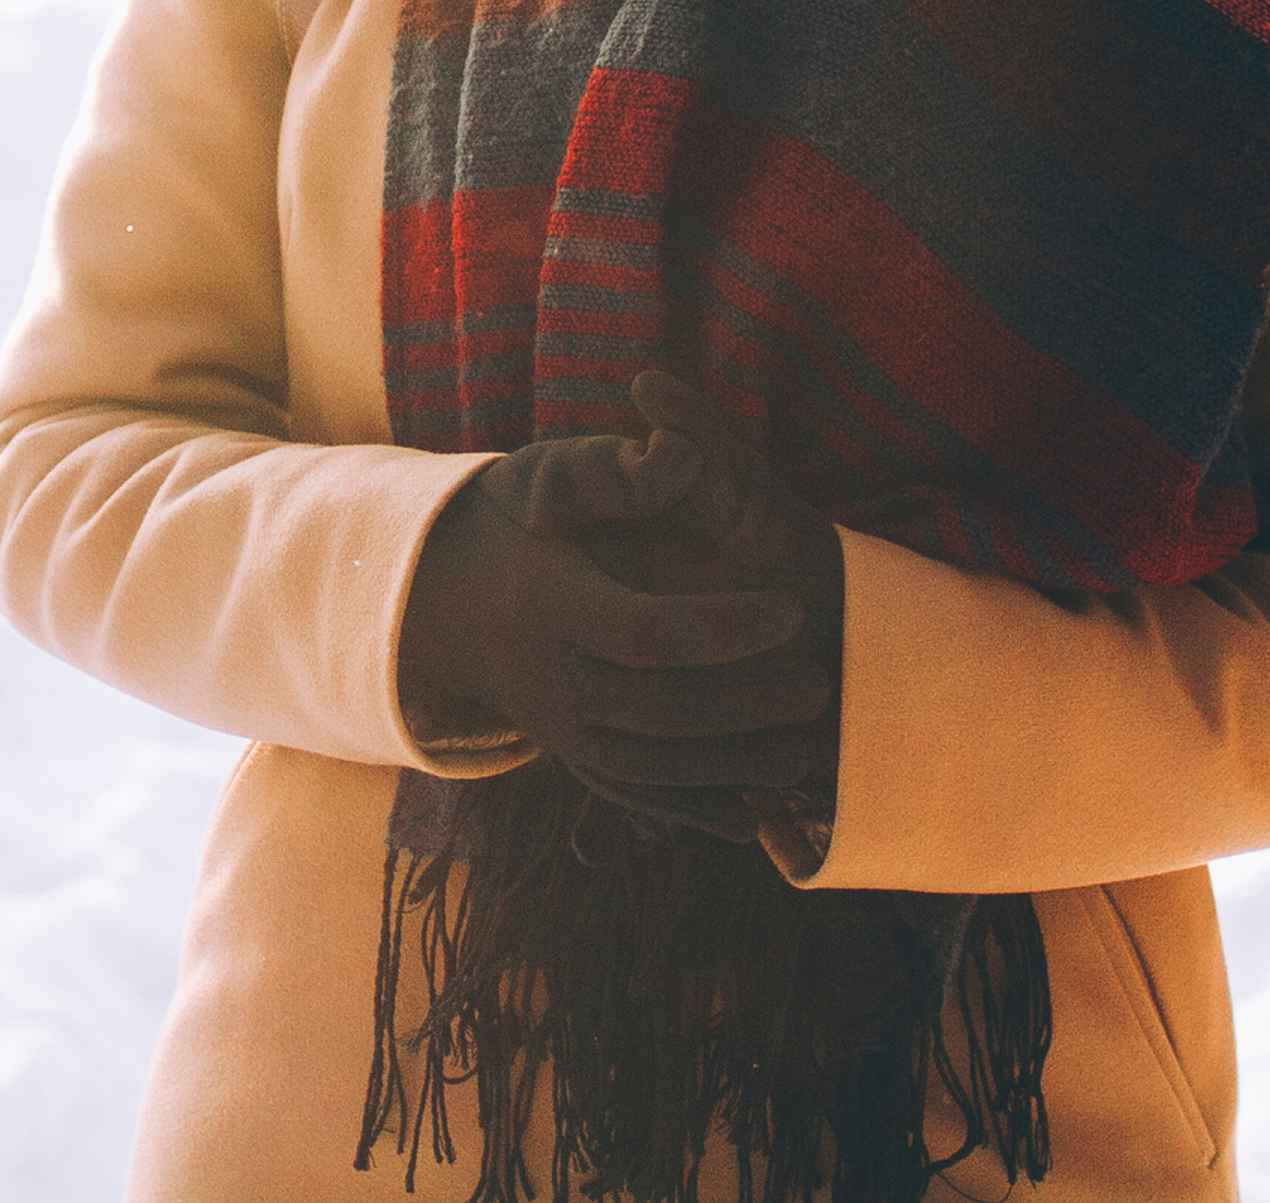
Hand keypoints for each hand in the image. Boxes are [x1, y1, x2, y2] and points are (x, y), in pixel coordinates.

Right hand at [399, 423, 832, 844]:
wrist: (453, 599)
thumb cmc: (525, 522)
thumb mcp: (555, 479)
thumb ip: (620, 472)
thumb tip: (680, 454)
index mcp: (544, 602)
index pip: (643, 631)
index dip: (723, 627)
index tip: (789, 609)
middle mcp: (545, 677)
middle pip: (658, 709)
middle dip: (747, 701)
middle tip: (816, 681)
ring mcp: (556, 730)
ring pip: (653, 767)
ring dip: (734, 764)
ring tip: (801, 745)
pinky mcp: (572, 760)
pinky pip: (637, 797)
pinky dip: (695, 809)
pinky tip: (750, 815)